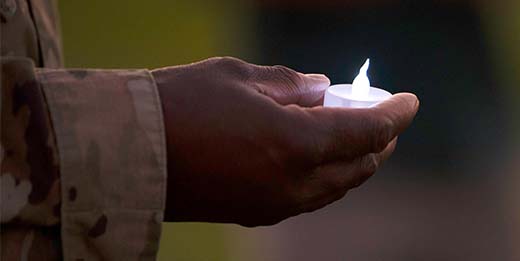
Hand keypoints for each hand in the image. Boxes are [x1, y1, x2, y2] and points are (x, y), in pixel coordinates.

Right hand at [153, 57, 418, 226]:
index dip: (395, 114)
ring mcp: (275, 203)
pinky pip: (308, 198)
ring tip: (357, 139)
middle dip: (379, 141)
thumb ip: (290, 84)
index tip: (409, 101)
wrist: (129, 153)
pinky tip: (319, 160)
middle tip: (384, 120)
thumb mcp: (240, 76)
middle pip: (358, 166)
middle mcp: (294, 182)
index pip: (368, 131)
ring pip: (336, 188)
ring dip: (354, 163)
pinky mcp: (254, 213)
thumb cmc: (182, 103)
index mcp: (297, 143)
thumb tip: (321, 90)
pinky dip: (326, 178)